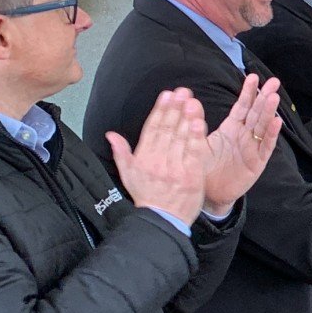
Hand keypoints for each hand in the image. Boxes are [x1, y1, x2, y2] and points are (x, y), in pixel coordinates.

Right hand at [107, 88, 208, 224]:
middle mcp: (158, 161)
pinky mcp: (191, 176)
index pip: (152, 129)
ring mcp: (175, 168)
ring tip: (192, 100)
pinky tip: (199, 122)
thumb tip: (111, 134)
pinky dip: (196, 137)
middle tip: (182, 91)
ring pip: (181, 138)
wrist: (162, 221)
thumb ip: (122, 152)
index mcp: (143, 159)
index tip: (166, 95)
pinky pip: (193, 153)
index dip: (160, 110)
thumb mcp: (128, 175)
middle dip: (175, 109)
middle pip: (168, 130)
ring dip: (187, 117)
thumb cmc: (147, 197)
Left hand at [201, 74, 282, 215]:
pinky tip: (277, 122)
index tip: (253, 77)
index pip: (242, 107)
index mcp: (231, 129)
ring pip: (263, 127)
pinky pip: (266, 147)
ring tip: (274, 97)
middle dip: (264, 97)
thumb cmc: (204, 167)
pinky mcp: (257, 163)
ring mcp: (252, 148)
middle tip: (273, 82)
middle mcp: (245, 136)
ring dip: (269, 112)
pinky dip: (272, 135)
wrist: (208, 194)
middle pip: (257, 113)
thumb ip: (196, 123)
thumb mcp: (198, 142)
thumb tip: (189, 101)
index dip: (248, 92)